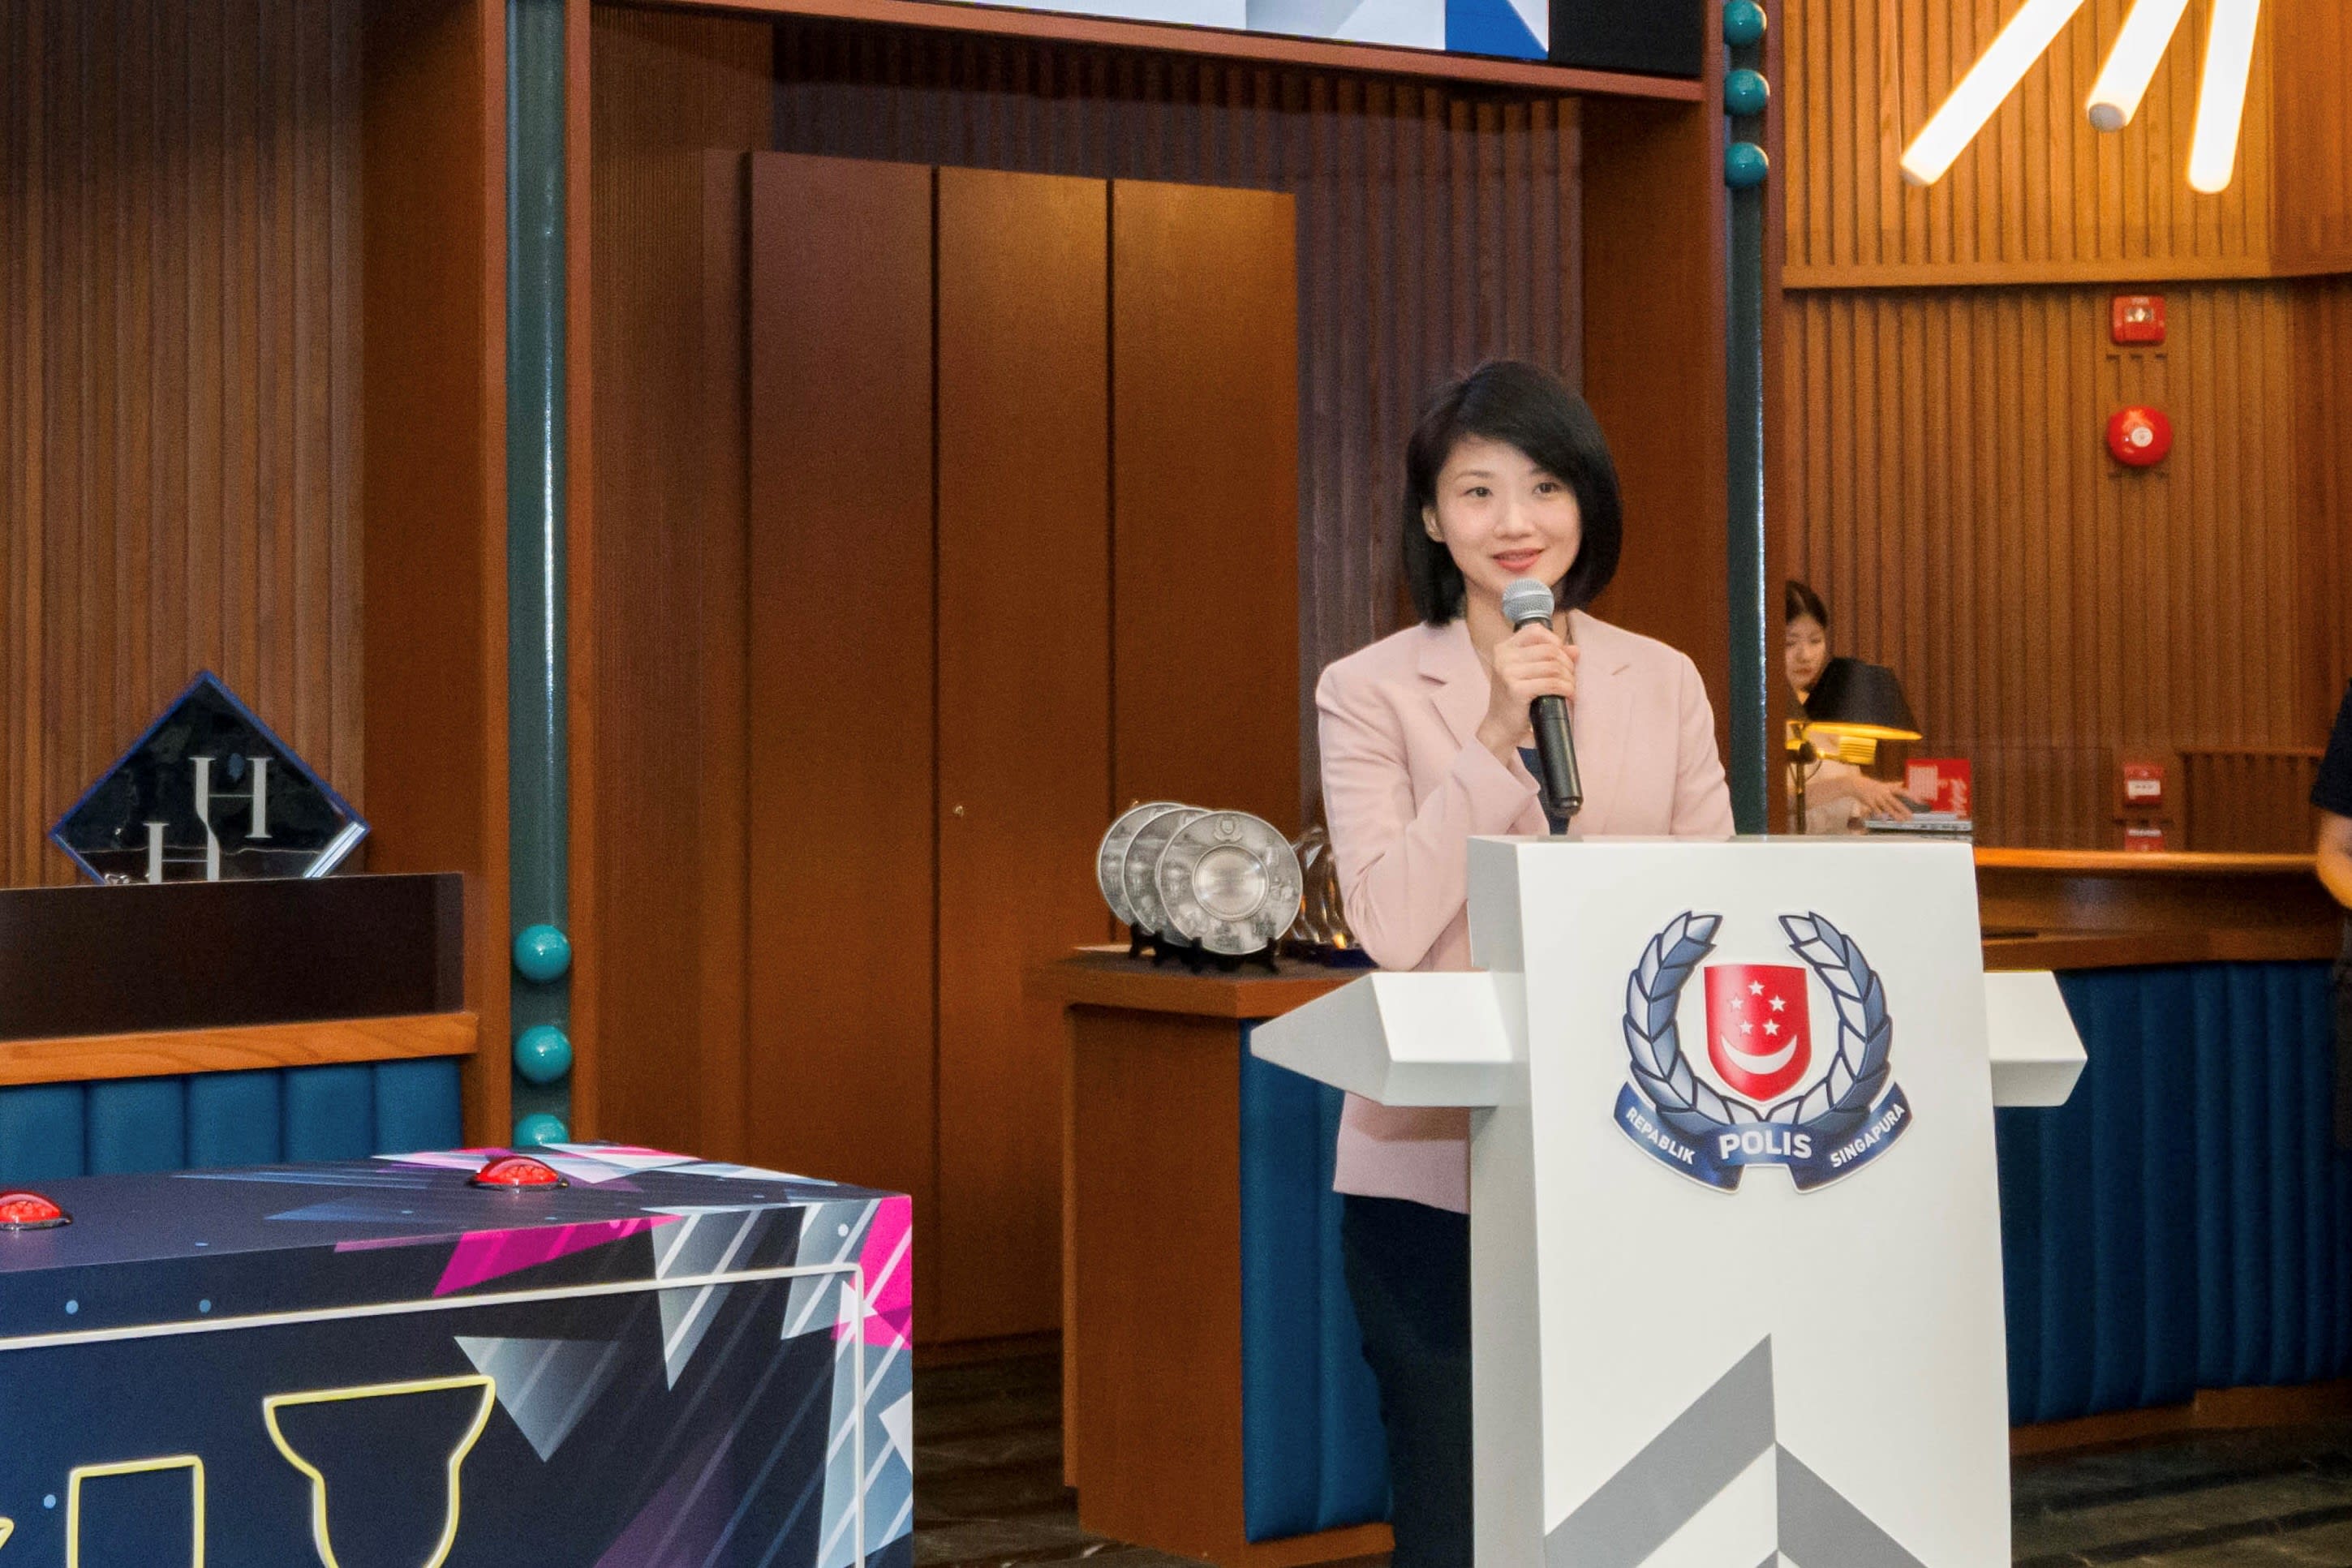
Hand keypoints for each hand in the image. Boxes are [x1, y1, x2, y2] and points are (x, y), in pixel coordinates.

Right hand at [1476, 622, 1578, 758]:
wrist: (1499, 727)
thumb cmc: (1515, 699)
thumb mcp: (1527, 673)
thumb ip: (1549, 658)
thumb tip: (1575, 649)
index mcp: (1504, 648)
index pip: (1536, 631)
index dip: (1555, 641)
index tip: (1562, 657)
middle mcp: (1504, 657)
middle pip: (1549, 650)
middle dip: (1567, 664)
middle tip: (1571, 677)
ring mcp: (1508, 672)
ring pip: (1553, 666)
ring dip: (1569, 678)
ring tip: (1570, 688)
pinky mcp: (1516, 689)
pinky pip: (1552, 683)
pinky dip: (1566, 689)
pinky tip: (1568, 695)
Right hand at [1847, 777, 1914, 821]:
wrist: (1855, 784)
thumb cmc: (1871, 785)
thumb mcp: (1883, 784)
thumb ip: (1894, 784)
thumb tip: (1903, 782)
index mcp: (1888, 788)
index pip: (1902, 791)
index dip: (1911, 796)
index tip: (1919, 801)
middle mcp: (1884, 792)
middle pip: (1895, 802)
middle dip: (1904, 810)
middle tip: (1911, 817)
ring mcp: (1876, 797)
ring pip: (1887, 807)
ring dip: (1894, 814)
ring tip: (1901, 820)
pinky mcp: (1869, 802)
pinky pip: (1875, 809)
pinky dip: (1880, 814)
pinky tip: (1884, 819)